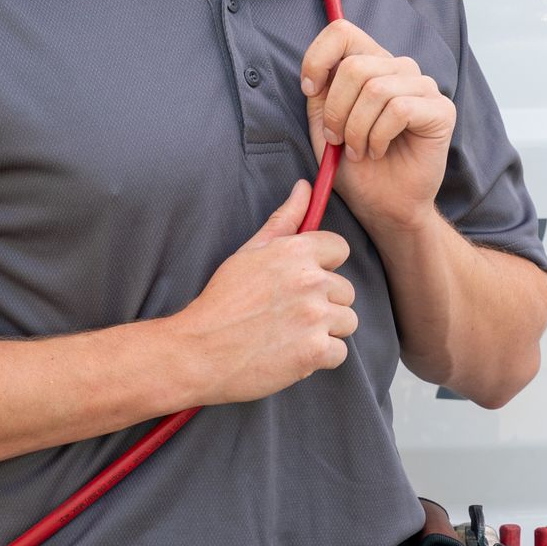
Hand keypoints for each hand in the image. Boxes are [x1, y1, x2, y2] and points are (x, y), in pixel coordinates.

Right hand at [174, 181, 357, 404]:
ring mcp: (314, 317)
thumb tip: (305, 187)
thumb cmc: (222, 301)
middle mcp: (310, 281)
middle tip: (290, 313)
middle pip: (346, 290)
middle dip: (324, 303)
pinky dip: (320, 358)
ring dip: (325, 331)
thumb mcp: (250, 252)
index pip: (340, 249)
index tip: (304, 279)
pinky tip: (293, 354)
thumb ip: (285, 218)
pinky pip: (339, 352)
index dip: (324, 265)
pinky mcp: (314, 352)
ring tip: (292, 334)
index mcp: (296, 251)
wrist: (199, 351)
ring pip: (347, 321)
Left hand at [300, 19, 454, 237]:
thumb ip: (321, 93)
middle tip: (338, 140)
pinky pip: (399, 109)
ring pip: (376, 88)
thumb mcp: (325, 125)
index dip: (318, 58)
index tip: (310, 90)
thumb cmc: (356, 167)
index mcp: (372, 64)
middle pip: (354, 66)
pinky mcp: (441, 109)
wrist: (384, 206)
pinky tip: (379, 151)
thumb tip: (318, 73)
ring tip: (359, 150)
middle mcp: (400, 69)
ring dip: (357, 128)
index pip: (343, 32)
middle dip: (336, 110)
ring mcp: (424, 87)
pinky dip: (379, 136)